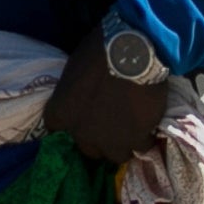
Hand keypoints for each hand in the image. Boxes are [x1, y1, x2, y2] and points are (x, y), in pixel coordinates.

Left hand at [41, 54, 167, 163]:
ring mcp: (110, 140)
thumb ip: (75, 89)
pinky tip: (149, 125)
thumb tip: (83, 90)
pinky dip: (145, 137)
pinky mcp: (136, 139)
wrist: (134, 52)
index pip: (55, 127)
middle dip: (98, 139)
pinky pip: (141, 146)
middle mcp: (81, 133)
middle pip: (88, 148)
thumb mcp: (75, 66)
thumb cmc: (100, 50)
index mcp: (60, 113)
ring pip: (116, 154)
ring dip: (123, 143)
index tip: (80, 115)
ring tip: (132, 129)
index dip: (71, 122)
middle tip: (110, 123)